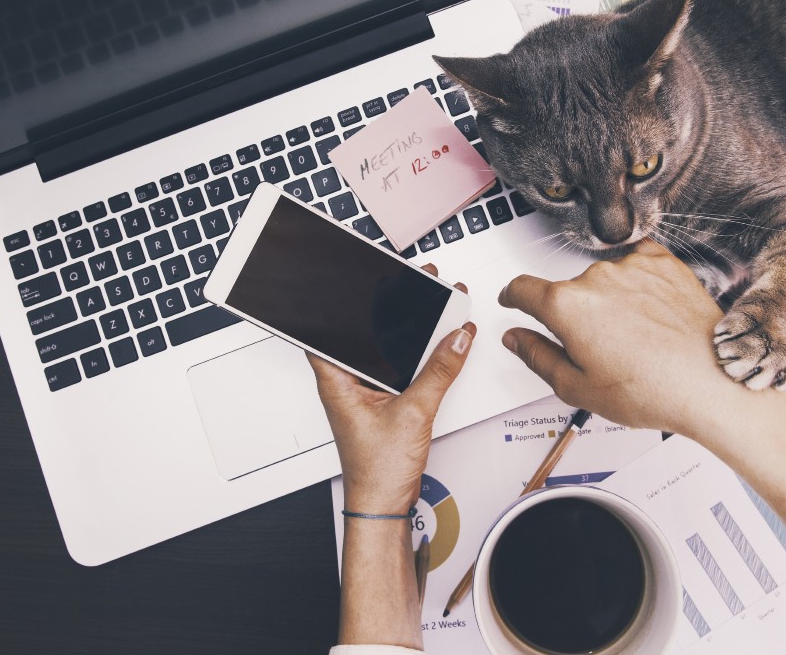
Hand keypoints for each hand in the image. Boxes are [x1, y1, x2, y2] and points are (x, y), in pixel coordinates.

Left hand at [307, 269, 472, 514]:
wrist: (383, 506)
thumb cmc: (376, 471)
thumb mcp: (414, 413)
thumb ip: (439, 372)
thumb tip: (456, 339)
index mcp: (337, 380)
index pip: (329, 327)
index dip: (343, 300)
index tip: (361, 278)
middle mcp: (346, 383)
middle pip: (362, 333)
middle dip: (387, 309)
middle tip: (410, 286)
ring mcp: (364, 393)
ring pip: (382, 351)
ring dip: (405, 333)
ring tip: (429, 309)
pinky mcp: (382, 402)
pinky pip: (397, 368)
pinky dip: (415, 356)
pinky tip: (434, 345)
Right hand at [497, 239, 755, 448]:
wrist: (712, 381)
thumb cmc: (653, 389)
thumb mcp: (578, 388)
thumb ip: (537, 356)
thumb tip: (516, 338)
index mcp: (567, 305)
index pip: (522, 289)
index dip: (513, 297)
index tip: (515, 300)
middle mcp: (596, 277)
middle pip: (569, 290)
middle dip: (577, 315)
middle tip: (601, 349)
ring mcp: (632, 266)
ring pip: (605, 280)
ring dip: (611, 301)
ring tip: (636, 338)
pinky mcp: (663, 262)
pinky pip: (637, 266)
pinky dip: (638, 285)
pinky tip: (651, 315)